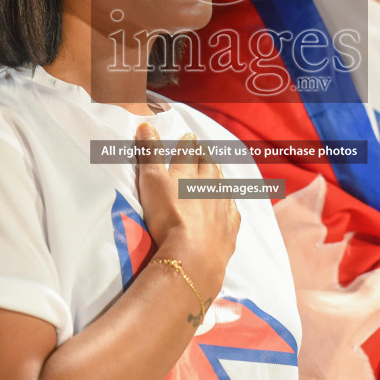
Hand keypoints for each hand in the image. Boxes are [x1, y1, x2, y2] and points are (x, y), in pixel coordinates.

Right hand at [133, 124, 239, 298]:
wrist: (194, 255)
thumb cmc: (168, 216)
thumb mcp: (151, 181)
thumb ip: (149, 153)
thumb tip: (146, 124)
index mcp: (188, 172)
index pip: (188, 152)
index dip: (187, 144)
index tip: (189, 137)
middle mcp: (209, 185)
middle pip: (209, 165)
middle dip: (205, 155)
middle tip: (203, 149)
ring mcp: (223, 206)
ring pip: (222, 185)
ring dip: (218, 176)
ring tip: (215, 169)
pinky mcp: (230, 228)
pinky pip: (232, 210)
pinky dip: (229, 203)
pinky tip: (229, 203)